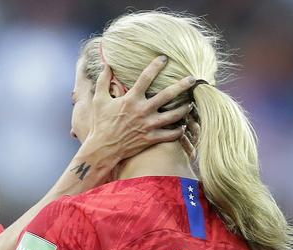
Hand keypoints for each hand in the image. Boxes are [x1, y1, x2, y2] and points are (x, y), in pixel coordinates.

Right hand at [81, 56, 195, 161]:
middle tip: (193, 79)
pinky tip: (182, 126)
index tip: (164, 58)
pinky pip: (171, 135)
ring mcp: (148, 125)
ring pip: (174, 115)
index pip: (146, 77)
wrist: (103, 148)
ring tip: (191, 103)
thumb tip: (107, 65)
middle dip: (182, 85)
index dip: (156, 65)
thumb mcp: (99, 100)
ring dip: (185, 108)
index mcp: (131, 99)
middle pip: (168, 95)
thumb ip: (103, 81)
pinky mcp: (151, 138)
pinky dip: (179, 130)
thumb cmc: (101, 123)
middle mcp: (142, 110)